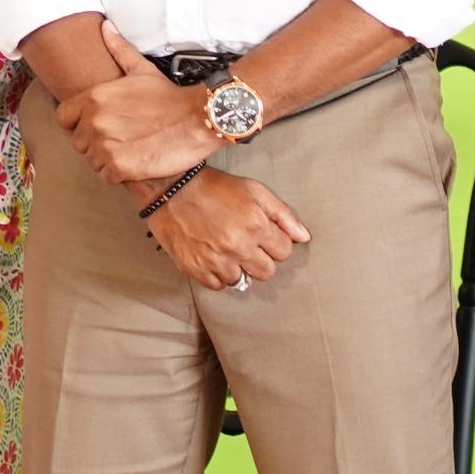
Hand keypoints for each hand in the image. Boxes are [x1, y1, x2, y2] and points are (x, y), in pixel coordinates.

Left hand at [56, 23, 219, 183]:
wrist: (197, 119)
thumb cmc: (169, 96)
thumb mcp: (142, 70)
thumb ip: (119, 50)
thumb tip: (105, 28)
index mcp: (94, 98)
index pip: (64, 118)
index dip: (78, 122)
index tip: (95, 124)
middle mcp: (95, 121)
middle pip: (79, 142)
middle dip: (95, 142)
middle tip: (120, 137)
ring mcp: (105, 145)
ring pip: (92, 160)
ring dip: (107, 158)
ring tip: (129, 149)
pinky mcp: (119, 167)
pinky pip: (106, 176)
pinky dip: (118, 173)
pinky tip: (135, 161)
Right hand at [146, 169, 309, 290]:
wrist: (171, 188)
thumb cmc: (214, 187)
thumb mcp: (254, 190)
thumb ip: (283, 214)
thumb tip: (303, 237)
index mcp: (255, 225)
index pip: (284, 252)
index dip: (275, 242)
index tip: (263, 234)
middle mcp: (237, 246)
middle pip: (267, 272)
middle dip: (260, 258)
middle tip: (246, 242)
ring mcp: (215, 260)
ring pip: (242, 281)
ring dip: (237, 267)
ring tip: (225, 247)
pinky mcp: (195, 268)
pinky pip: (218, 285)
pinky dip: (217, 274)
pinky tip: (212, 255)